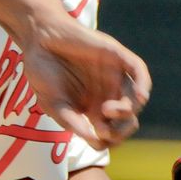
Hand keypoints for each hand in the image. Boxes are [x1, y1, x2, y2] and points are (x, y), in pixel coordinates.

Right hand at [17, 4, 150, 149]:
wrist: (37, 38)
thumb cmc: (42, 71)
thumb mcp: (53, 104)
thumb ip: (72, 123)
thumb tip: (95, 142)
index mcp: (92, 109)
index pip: (112, 133)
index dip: (109, 141)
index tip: (97, 138)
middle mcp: (107, 94)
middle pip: (127, 120)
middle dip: (121, 130)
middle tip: (105, 127)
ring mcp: (113, 75)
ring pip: (135, 99)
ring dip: (127, 112)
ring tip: (108, 109)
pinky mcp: (116, 55)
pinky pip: (139, 71)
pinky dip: (143, 85)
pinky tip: (139, 98)